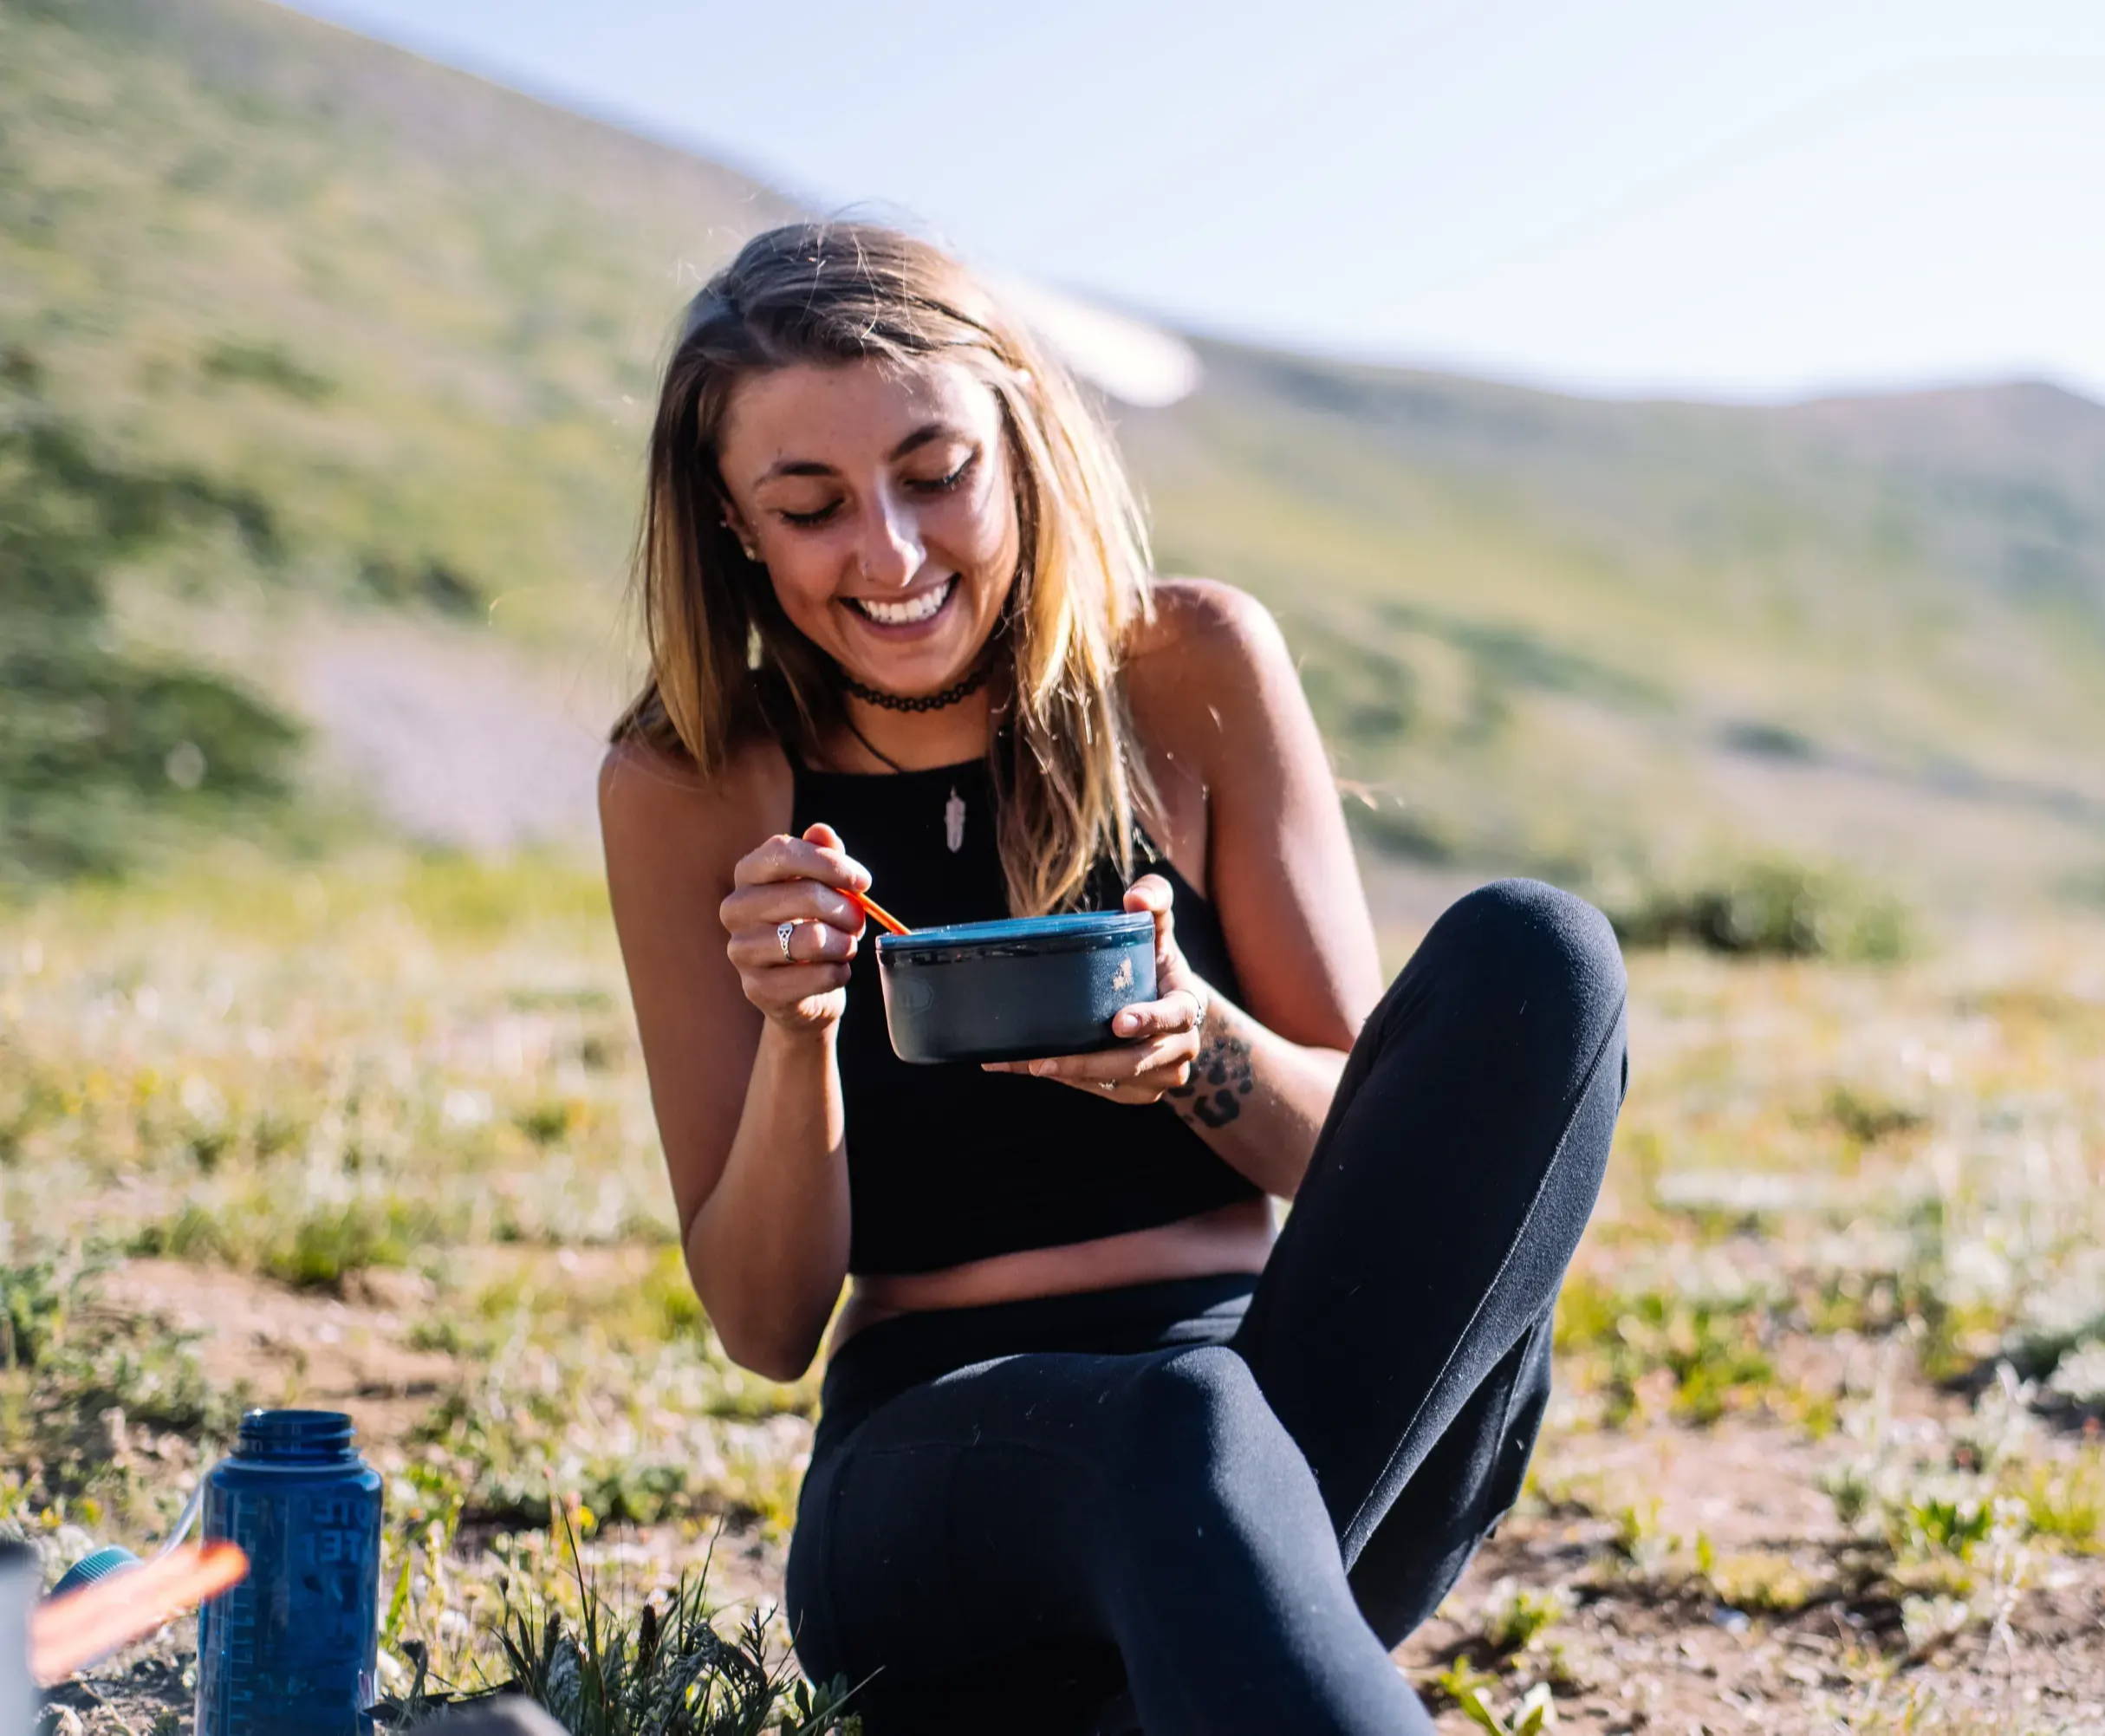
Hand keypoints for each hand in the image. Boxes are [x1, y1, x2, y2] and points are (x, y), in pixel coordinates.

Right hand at [720, 822, 869, 1032]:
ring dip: (844, 943)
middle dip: (846, 909)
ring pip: (812, 938)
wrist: (801, 991)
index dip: (829, 863)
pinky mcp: (757, 989)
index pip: (783, 852)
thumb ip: (823, 856)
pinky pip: (816, 975)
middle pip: (805, 895)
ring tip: (846, 946)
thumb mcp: (822, 887)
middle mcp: (734, 909)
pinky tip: (835, 971)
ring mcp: (741, 950)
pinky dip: (838, 973)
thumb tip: (821, 832)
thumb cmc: (813, 926)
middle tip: (859, 921)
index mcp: (748, 875)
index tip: (863, 882)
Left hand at [981, 873, 1208, 1103]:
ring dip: (1065, 1075)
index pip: (1175, 1016)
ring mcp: (1161, 1078)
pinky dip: (1063, 1081)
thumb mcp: (1160, 931)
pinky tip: (1023, 1067)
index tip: (1117, 1022)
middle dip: (1087, 1065)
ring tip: (1018, 1063)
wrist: (1172, 1011)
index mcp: (1188, 1007)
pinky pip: (1098, 1091)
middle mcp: (1180, 1049)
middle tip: (1041, 1061)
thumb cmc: (1158, 964)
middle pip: (1133, 1062)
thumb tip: (1137, 896)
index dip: (1150, 1020)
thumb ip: (1155, 901)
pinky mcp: (1136, 1093)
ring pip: (1111, 1083)